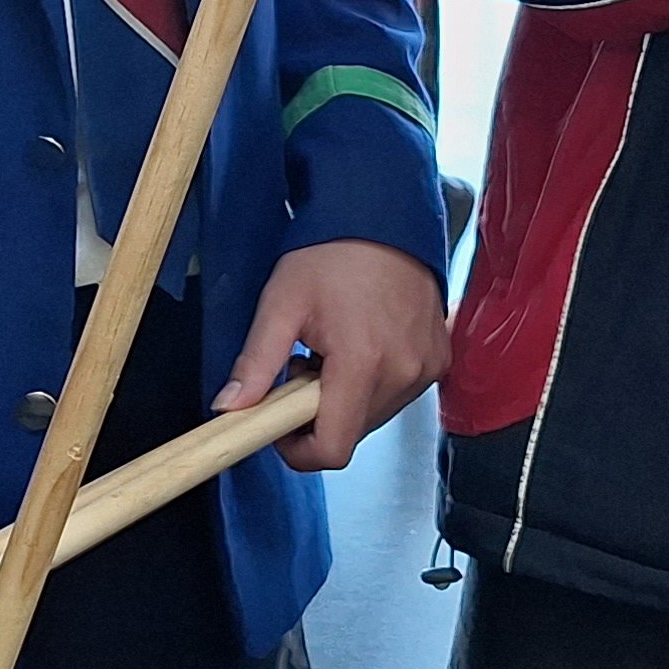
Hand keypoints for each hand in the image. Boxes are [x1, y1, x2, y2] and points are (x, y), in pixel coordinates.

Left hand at [217, 236, 449, 467]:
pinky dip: (373, 384)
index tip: (282, 428)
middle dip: (319, 415)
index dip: (300, 452)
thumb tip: (229, 408)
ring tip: (331, 352)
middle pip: (351, 433)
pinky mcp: (438, 360)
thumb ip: (255, 362)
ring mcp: (426, 368)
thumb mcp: (281, 304)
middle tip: (302, 368)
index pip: (333, 449)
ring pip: (373, 417)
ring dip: (346, 399)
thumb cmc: (332, 252)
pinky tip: (359, 345)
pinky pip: (398, 395)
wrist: (383, 216)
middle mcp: (403, 373)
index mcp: (363, 363)